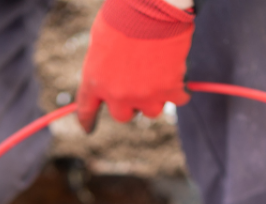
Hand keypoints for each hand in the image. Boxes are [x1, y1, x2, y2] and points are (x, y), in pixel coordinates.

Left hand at [77, 0, 193, 131]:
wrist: (152, 5)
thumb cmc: (124, 13)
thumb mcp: (101, 39)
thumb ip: (104, 65)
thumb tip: (114, 79)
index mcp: (95, 79)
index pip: (86, 108)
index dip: (87, 120)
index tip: (88, 128)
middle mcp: (118, 94)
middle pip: (123, 115)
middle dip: (131, 103)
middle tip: (139, 86)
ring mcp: (144, 94)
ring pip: (151, 111)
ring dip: (156, 97)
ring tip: (159, 74)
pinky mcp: (169, 90)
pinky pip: (178, 99)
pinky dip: (180, 90)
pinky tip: (179, 77)